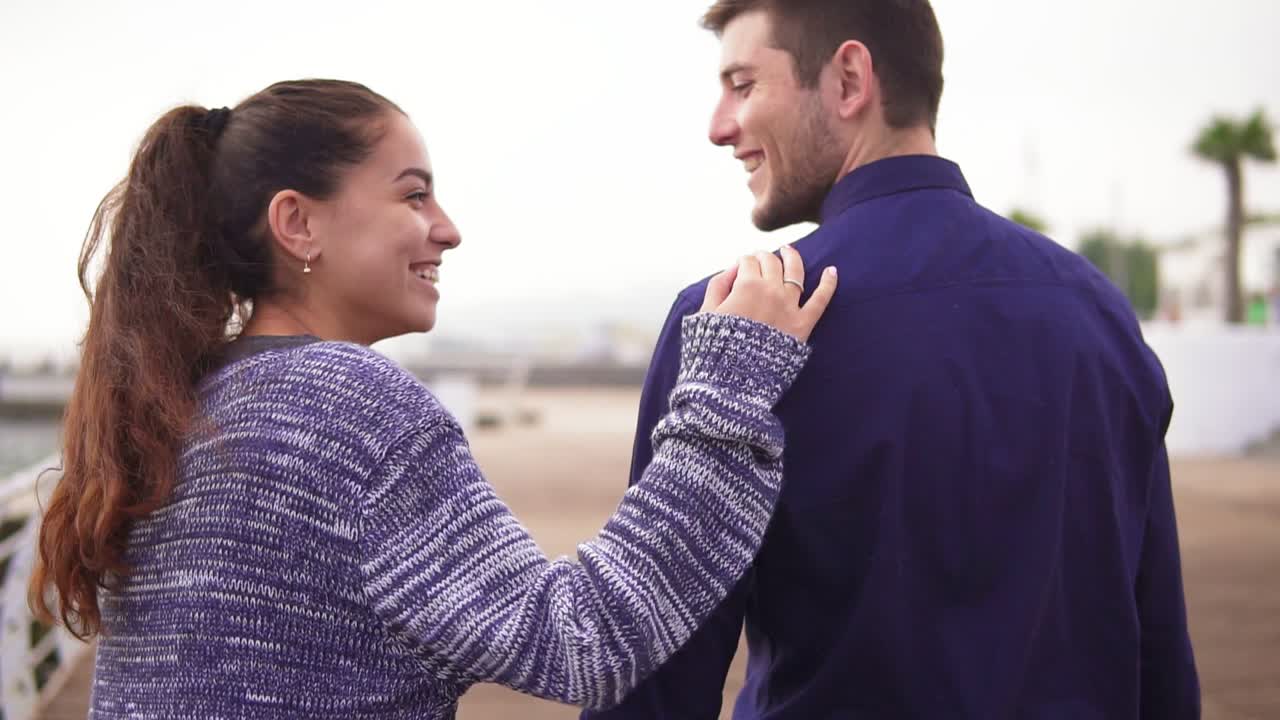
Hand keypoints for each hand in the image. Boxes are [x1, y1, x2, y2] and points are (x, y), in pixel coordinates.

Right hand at [699, 246, 836, 341]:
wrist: (732, 381)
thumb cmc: (714, 350)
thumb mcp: (705, 314)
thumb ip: (717, 285)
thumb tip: (733, 269)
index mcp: (746, 285)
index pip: (747, 261)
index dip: (743, 261)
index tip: (741, 266)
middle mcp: (771, 290)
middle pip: (770, 262)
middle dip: (763, 257)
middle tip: (759, 259)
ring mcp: (789, 306)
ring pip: (795, 272)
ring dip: (792, 257)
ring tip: (788, 251)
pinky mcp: (803, 325)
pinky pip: (821, 300)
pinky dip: (829, 283)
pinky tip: (832, 270)